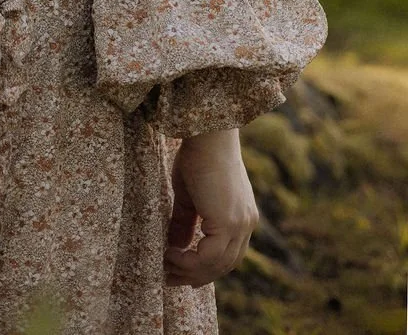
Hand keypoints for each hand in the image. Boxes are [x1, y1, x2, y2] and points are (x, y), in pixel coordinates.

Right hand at [163, 129, 258, 288]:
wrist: (208, 135)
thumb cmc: (197, 155)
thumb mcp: (189, 196)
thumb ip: (186, 223)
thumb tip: (175, 247)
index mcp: (242, 216)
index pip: (228, 254)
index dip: (205, 267)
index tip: (180, 270)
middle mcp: (246, 223)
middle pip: (224, 265)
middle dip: (196, 275)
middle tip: (170, 278)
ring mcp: (241, 224)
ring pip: (218, 264)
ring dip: (190, 270)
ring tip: (166, 266)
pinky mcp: (230, 222)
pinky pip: (210, 256)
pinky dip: (190, 261)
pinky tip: (171, 254)